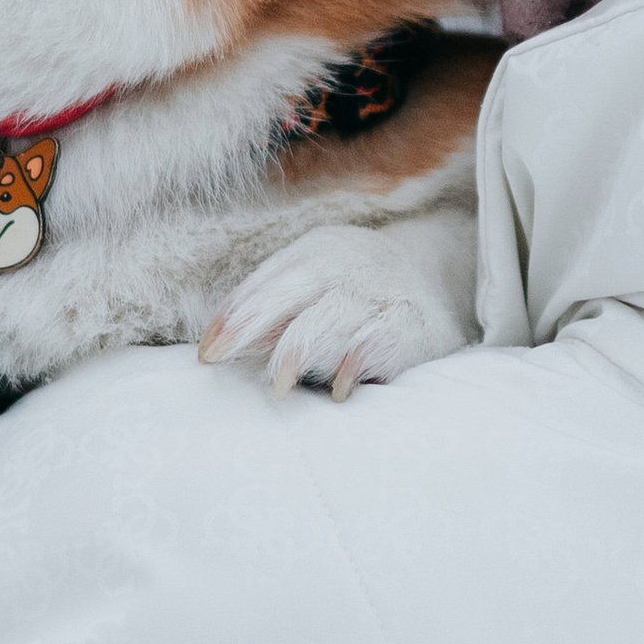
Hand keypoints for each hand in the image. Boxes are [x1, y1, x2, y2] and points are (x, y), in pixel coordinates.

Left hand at [199, 216, 471, 399]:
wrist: (436, 277)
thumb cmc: (355, 289)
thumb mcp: (316, 283)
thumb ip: (273, 311)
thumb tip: (218, 347)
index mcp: (315, 253)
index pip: (265, 284)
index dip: (232, 317)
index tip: (207, 353)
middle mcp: (345, 267)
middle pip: (290, 293)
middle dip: (252, 327)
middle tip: (222, 361)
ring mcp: (378, 293)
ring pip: (330, 318)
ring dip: (298, 351)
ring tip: (279, 385)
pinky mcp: (410, 324)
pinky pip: (376, 343)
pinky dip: (353, 364)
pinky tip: (337, 389)